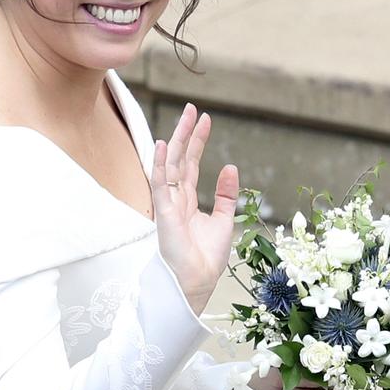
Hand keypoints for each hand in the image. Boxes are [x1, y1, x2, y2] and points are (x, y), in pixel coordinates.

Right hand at [151, 103, 238, 312]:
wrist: (198, 281)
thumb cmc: (207, 257)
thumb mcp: (224, 220)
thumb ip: (225, 195)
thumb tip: (230, 167)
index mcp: (188, 200)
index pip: (191, 164)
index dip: (198, 141)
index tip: (205, 119)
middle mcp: (176, 198)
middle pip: (180, 158)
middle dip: (186, 133)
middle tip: (192, 108)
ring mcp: (168, 204)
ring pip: (171, 165)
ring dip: (177, 140)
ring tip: (185, 117)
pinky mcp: (164, 213)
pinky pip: (160, 184)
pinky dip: (159, 164)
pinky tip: (162, 145)